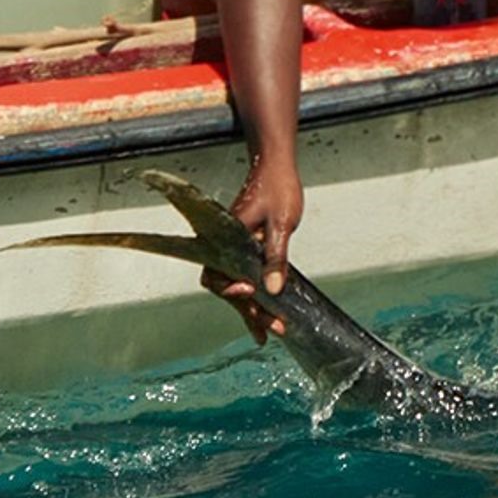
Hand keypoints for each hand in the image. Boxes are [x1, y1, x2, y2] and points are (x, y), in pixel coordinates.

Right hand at [201, 156, 302, 344]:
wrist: (276, 166)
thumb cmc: (277, 187)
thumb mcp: (281, 223)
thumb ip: (275, 256)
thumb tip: (272, 289)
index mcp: (227, 237)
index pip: (216, 273)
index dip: (230, 289)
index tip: (249, 291)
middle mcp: (226, 246)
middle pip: (227, 287)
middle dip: (247, 310)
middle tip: (271, 328)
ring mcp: (235, 249)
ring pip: (237, 285)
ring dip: (251, 308)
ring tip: (268, 331)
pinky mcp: (246, 250)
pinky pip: (246, 277)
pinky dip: (257, 296)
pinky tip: (267, 311)